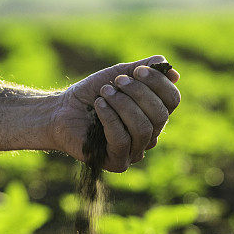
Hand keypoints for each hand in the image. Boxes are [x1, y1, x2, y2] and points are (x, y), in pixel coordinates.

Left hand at [50, 55, 180, 171]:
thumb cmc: (91, 95)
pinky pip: (123, 141)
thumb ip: (145, 70)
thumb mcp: (119, 75)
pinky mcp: (117, 163)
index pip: (172, 101)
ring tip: (104, 93)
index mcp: (153, 115)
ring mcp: (134, 152)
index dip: (158, 83)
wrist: (60, 111)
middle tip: (116, 82)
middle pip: (160, 115)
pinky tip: (98, 106)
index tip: (137, 71)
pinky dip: (110, 118)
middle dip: (138, 93)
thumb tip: (173, 73)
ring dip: (123, 105)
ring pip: (143, 129)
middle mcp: (149, 136)